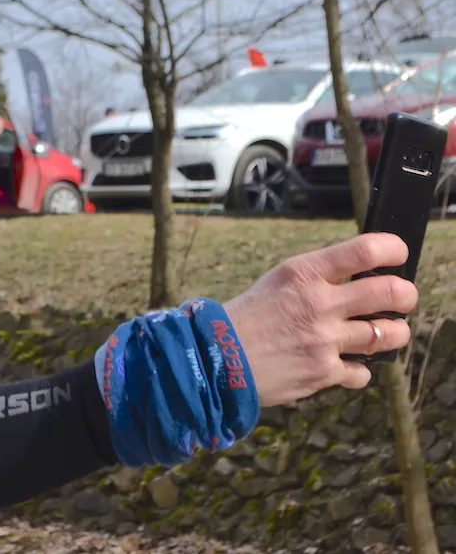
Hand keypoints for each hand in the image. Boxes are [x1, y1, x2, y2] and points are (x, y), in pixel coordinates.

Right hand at [224, 232, 416, 406]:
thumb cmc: (246, 316)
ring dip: (393, 332)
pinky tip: (343, 363)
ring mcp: (325, 340)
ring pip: (390, 334)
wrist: (216, 357)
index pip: (367, 249)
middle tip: (401, 298)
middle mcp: (320, 303)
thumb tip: (361, 274)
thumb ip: (319, 276)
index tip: (397, 255)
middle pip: (393, 292)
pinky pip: (362, 371)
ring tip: (383, 332)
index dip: (394, 250)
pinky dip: (357, 369)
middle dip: (406, 295)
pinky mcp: (324, 372)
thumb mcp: (278, 281)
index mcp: (305, 273)